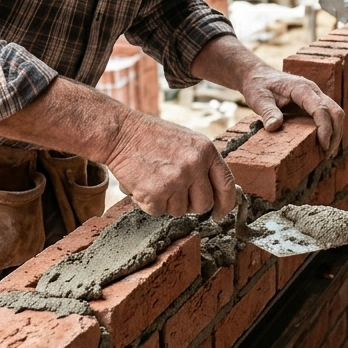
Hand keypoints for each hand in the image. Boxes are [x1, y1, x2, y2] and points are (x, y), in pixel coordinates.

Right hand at [105, 111, 236, 219]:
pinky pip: (158, 211)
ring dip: (167, 202)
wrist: (120, 133)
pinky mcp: (156, 193)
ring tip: (155, 180)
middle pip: (204, 204)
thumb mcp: (187, 142)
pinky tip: (144, 184)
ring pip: (180, 210)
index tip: (219, 214)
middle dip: (191, 204)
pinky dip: (149, 203)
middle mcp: (194, 165)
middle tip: (175, 192)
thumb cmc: (152, 137)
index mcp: (206, 151)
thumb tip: (215, 191)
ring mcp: (176, 180)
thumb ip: (203, 164)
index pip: (226, 185)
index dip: (225, 204)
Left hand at [240, 65, 344, 155]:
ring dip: (335, 134)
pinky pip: (328, 116)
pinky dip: (330, 130)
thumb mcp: (258, 98)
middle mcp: (313, 91)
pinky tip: (322, 144)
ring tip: (327, 154)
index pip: (321, 108)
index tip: (323, 146)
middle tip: (327, 155)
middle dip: (335, 134)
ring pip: (335, 114)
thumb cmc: (258, 86)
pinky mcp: (314, 103)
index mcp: (301, 88)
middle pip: (335, 111)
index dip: (325, 128)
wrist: (259, 76)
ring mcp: (315, 96)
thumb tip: (273, 127)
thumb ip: (267, 112)